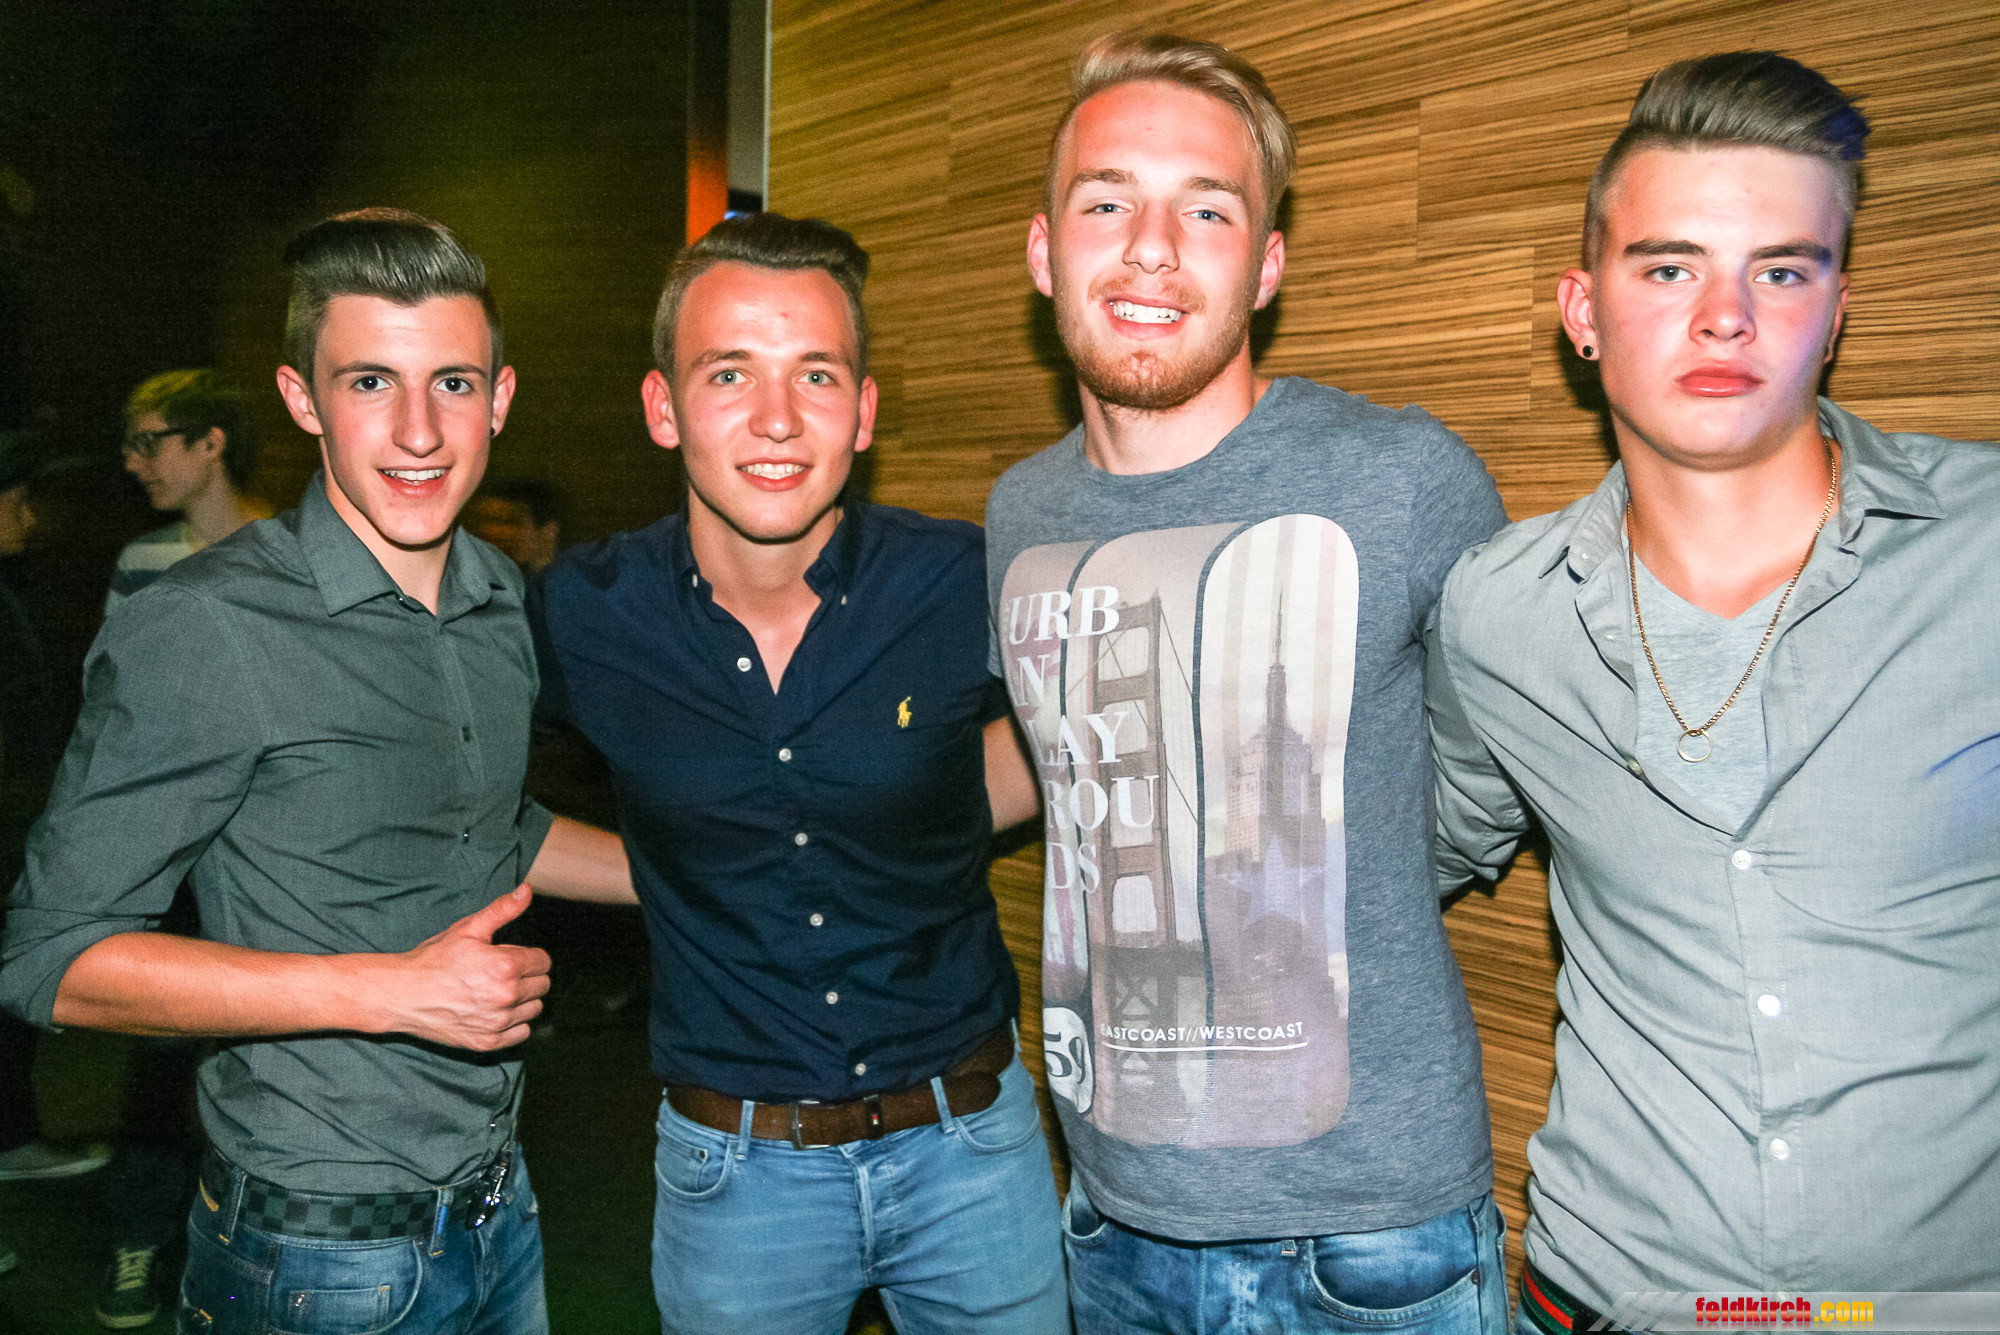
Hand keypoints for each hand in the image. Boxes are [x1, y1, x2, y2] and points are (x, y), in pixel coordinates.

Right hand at [384, 885, 550, 1050]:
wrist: (403, 994)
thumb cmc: (434, 959)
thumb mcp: (468, 928)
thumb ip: (503, 910)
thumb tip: (527, 890)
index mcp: (506, 966)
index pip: (544, 962)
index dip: (530, 956)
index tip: (512, 957)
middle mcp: (506, 996)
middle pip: (542, 986)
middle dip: (528, 977)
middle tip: (503, 974)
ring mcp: (497, 1022)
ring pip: (534, 1010)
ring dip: (523, 1001)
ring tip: (498, 992)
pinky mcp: (487, 1042)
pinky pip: (521, 1033)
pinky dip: (514, 1024)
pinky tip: (495, 1012)